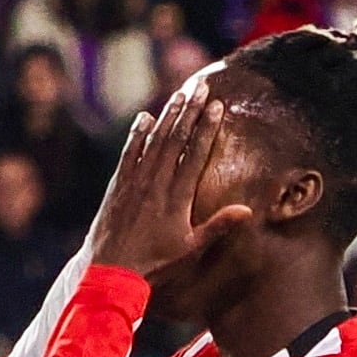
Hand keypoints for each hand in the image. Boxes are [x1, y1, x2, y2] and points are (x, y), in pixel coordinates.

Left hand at [87, 86, 252, 281]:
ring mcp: (135, 181)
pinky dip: (138, 134)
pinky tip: (145, 117)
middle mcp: (156, 183)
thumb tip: (247, 211)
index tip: (217, 106)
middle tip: (201, 87)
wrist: (110, 269)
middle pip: (176, 139)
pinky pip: (130, 152)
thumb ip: (217, 226)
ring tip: (180, 94)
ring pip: (154, 141)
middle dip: (190, 111)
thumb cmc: (154, 263)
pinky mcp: (118, 184)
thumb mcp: (190, 249)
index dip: (207, 128)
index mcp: (177, 197)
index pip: (195, 154)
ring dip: (167, 116)